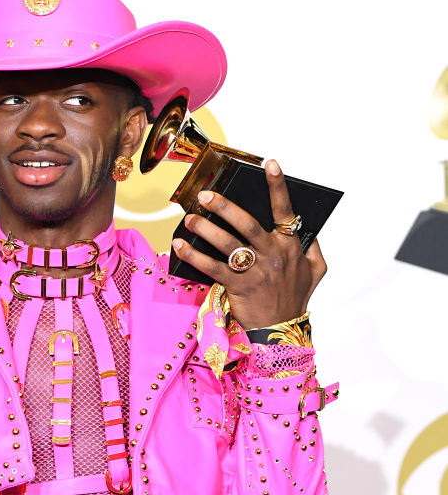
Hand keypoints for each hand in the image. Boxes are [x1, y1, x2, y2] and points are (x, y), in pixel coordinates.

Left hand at [170, 160, 326, 328]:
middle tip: (206, 194)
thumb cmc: (295, 299)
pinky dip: (194, 256)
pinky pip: (213, 268)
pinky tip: (179, 246)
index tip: (269, 163)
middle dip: (225, 206)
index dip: (278, 186)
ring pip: (228, 244)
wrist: (281, 331)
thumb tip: (308, 229)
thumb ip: (312, 248)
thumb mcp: (315, 272)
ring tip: (190, 217)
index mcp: (291, 246)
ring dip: (206, 229)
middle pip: (247, 224)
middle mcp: (274, 255)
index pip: (285, 211)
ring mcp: (256, 271)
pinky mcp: (238, 287)